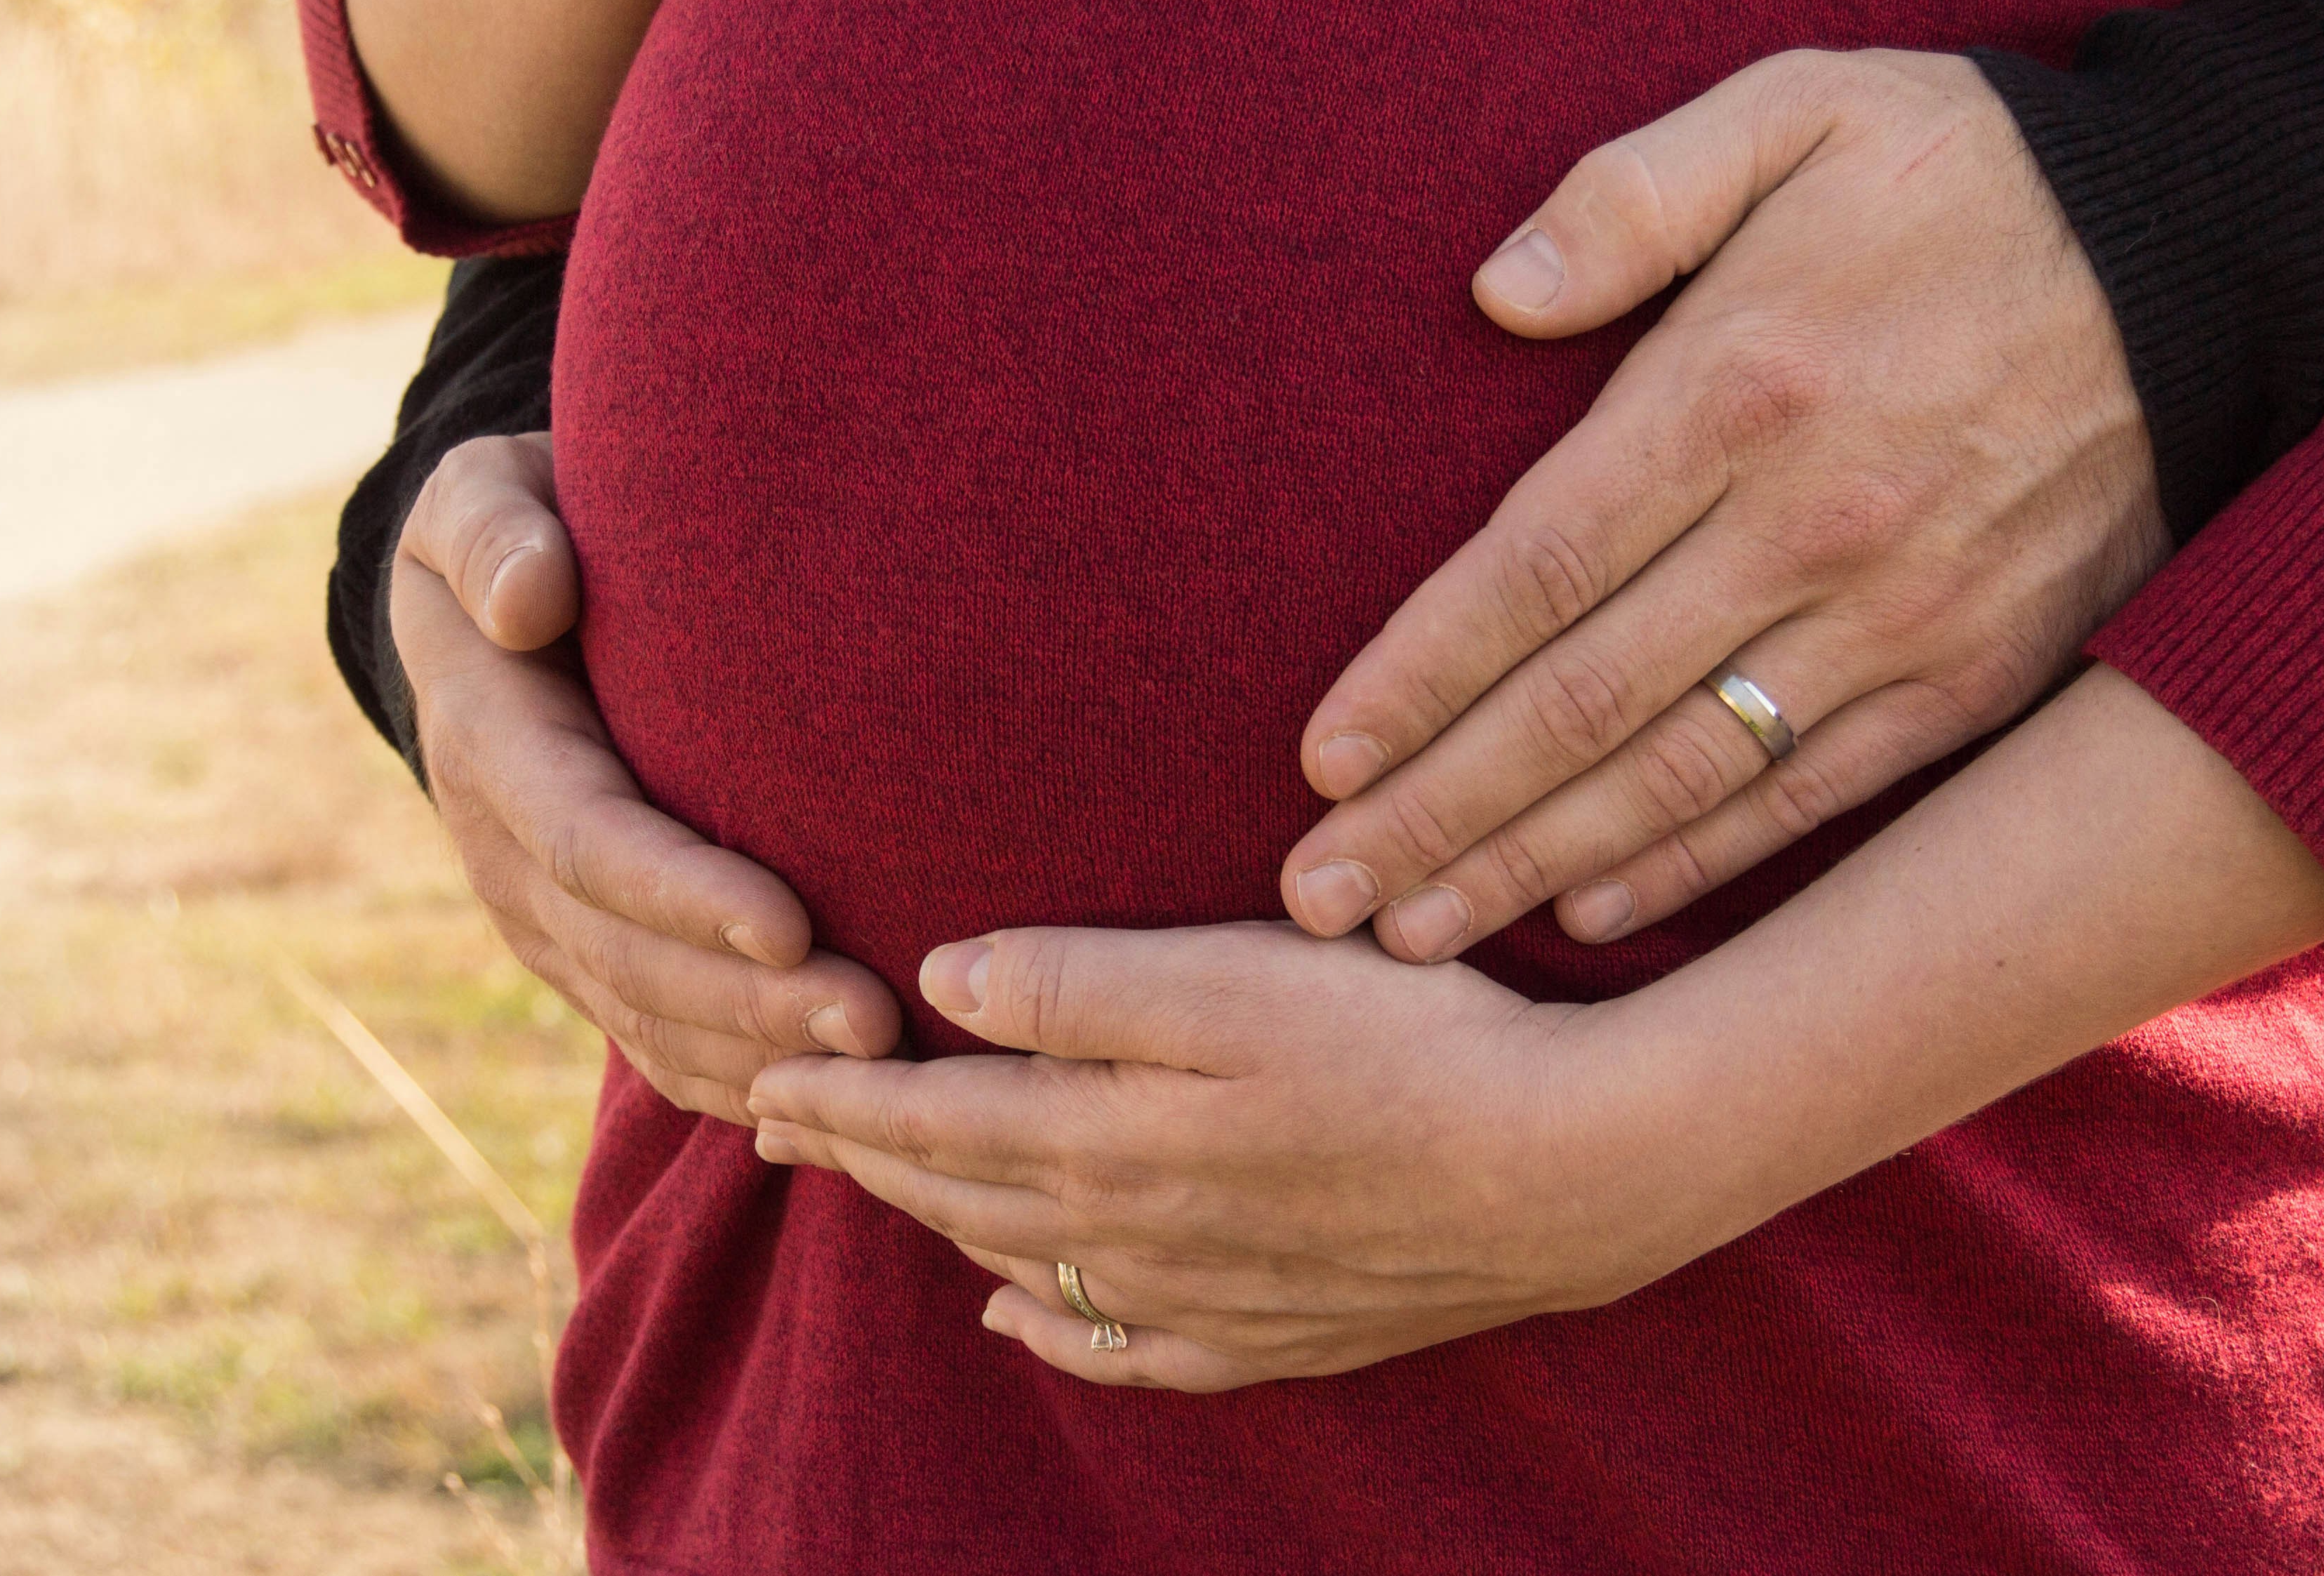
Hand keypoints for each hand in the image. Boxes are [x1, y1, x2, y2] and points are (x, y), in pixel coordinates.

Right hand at [394, 432, 903, 1119]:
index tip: (788, 924)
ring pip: (650, 1017)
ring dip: (762, 1054)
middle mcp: (508, 853)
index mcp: (490, 744)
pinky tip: (834, 1105)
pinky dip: (737, 1082)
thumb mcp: (480, 494)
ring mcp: (547, 919)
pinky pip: (656, 1041)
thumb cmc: (525, 525)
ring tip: (886, 1070)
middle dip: (751, 1001)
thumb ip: (493, 529)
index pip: (587, 840)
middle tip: (877, 1021)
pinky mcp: (591, 952)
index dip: (681, 894)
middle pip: (632, 956)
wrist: (503, 598)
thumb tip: (531, 599)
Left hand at [745, 922, 1705, 1390]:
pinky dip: (1051, 1330)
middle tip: (776, 1127)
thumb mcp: (1232, 977)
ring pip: (1025, 1265)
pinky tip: (1018, 1320)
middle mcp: (1131, 1233)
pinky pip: (1123, 1346)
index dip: (840, 1099)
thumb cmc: (1404, 1043)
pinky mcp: (1275, 1328)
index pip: (930, 1120)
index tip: (761, 1078)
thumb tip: (939, 984)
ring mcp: (1202, 1294)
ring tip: (879, 1192)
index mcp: (1105, 1137)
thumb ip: (1077, 985)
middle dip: (862, 1158)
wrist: (1562, 1173)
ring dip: (936, 1226)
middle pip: (958, 1196)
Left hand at [1279, 48, 2168, 960]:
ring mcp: (1903, 615)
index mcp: (1740, 388)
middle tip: (1317, 895)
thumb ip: (1634, 193)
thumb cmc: (1973, 170)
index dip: (1416, 676)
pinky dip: (1701, 864)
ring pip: (1683, 774)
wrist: (2216, 247)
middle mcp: (1812, 524)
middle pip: (1581, 703)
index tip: (1319, 757)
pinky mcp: (1982, 671)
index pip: (1534, 569)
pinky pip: (1816, 795)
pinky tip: (1595, 911)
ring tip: (1415, 932)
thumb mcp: (1800, 112)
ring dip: (1536, 862)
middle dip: (1438, 811)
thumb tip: (1496, 290)